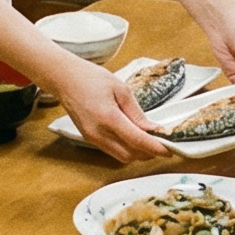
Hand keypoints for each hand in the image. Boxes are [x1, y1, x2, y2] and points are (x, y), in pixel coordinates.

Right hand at [53, 59, 169, 165]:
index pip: (137, 141)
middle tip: (161, 142)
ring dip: (137, 152)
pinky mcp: (89, 138)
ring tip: (148, 139)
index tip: (170, 150)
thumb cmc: (92, 78)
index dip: (156, 148)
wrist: (64, 79)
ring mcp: (92, 138)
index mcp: (108, 118)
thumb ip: (137, 113)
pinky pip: (111, 150)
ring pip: (121, 156)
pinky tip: (132, 137)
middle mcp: (98, 133)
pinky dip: (125, 148)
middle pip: (130, 155)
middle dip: (148, 152)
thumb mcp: (120, 89)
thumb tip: (153, 129)